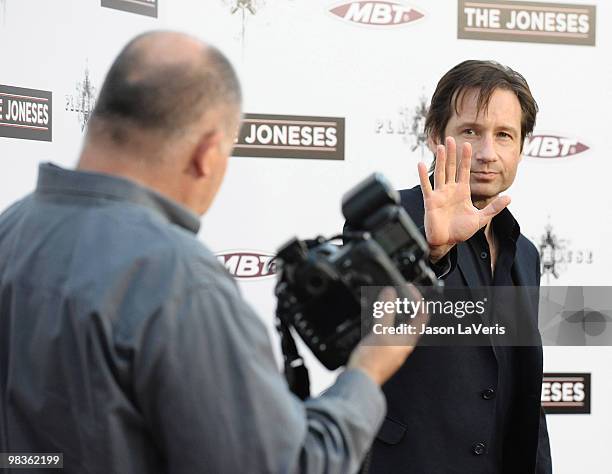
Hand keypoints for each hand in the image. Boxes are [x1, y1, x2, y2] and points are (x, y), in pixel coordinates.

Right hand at [348, 285, 427, 385]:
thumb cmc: (371, 362)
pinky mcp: (383, 353)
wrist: (360, 382)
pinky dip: (386, 322)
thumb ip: (386, 311)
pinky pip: (389, 333)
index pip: (422, 315)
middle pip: (412, 321)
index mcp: (408, 339)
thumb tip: (390, 293)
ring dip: (396, 313)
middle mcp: (404, 345)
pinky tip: (375, 321)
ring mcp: (394, 350)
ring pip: (400, 327)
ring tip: (387, 303)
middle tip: (399, 292)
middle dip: (407, 304)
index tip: (409, 287)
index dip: (418, 298)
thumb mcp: (380, 331)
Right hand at [417, 137, 510, 262]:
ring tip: (441, 146)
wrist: (446, 242)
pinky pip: (426, 186)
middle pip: (451, 168)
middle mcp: (450, 190)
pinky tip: (420, 164)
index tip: (467, 145)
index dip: (465, 158)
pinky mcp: (430, 201)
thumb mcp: (481, 219)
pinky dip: (423, 175)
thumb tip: (509, 198)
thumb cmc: (460, 231)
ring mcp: (440, 194)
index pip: (464, 171)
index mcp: (462, 192)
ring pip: (440, 173)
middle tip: (451, 139)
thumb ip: (494, 208)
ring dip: (440, 160)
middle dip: (451, 153)